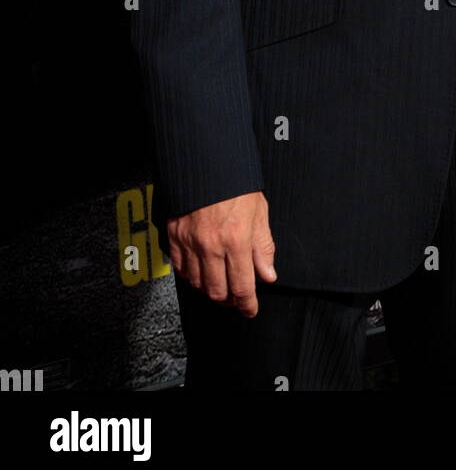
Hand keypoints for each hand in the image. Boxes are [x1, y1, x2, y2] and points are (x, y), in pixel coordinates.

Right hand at [167, 191, 276, 316]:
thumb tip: (268, 273)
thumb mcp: (259, 211)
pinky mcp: (174, 236)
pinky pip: (180, 268)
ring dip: (210, 288)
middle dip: (228, 300)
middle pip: (217, 291)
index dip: (247, 305)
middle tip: (236, 297)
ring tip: (220, 282)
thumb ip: (263, 246)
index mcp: (236, 239)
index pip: (242, 286)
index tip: (250, 310)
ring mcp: (189, 242)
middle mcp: (211, 245)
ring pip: (197, 283)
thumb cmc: (234, 181)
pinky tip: (201, 270)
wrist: (205, 159)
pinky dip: (191, 275)